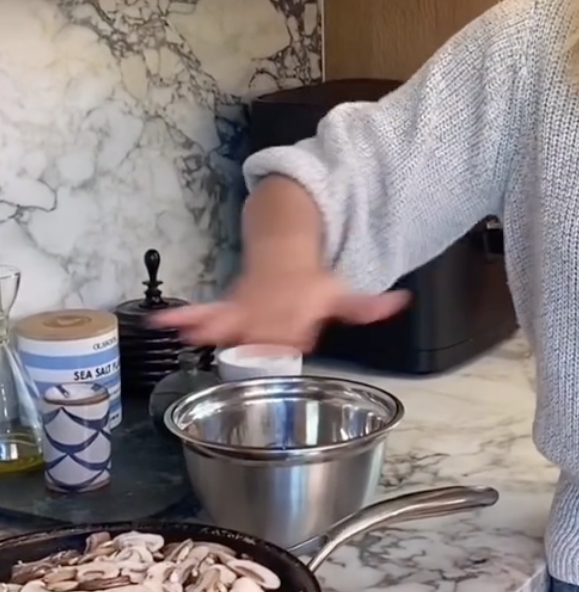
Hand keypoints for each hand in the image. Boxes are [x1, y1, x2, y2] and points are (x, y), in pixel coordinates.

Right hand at [152, 267, 408, 351]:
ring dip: (211, 327)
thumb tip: (400, 302)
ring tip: (193, 334)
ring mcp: (246, 308)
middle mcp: (270, 309)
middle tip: (250, 341)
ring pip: (229, 321)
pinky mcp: (227, 307)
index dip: (293, 333)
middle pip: (260, 332)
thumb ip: (366, 305)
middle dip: (256, 338)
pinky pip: (204, 312)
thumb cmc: (312, 282)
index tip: (292, 337)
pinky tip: (164, 323)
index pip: (294, 329)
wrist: (283, 250)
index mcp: (298, 307)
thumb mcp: (342, 292)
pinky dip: (186, 317)